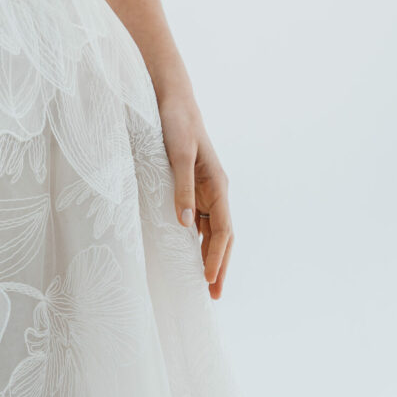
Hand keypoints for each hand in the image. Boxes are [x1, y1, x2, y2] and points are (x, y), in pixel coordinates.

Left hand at [158, 91, 233, 299]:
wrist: (173, 100)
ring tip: (205, 284)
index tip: (208, 280)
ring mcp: (205, 190)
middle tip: (214, 296)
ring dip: (210, 256)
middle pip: (222, 236)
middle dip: (219, 265)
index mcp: (217, 185)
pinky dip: (198, 240)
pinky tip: (190, 253)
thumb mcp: (179, 155)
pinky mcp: (192, 187)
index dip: (217, 256)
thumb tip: (186, 224)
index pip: (222, 230)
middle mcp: (215, 191)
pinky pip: (199, 220)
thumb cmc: (177, 124)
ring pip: (211, 231)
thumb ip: (182, 188)